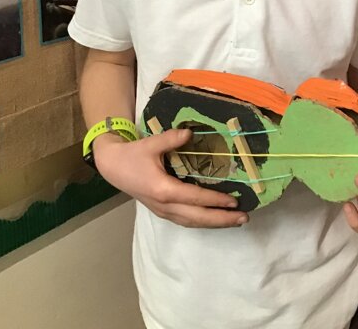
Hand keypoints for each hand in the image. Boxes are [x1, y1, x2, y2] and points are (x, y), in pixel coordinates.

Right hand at [93, 128, 248, 228]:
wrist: (113, 167)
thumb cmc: (133, 155)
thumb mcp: (151, 144)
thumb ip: (171, 138)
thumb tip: (190, 133)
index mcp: (163, 190)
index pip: (195, 198)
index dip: (216, 200)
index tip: (234, 201)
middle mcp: (165, 205)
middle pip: (197, 217)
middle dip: (221, 219)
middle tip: (244, 218)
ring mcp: (163, 211)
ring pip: (192, 222)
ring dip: (214, 223)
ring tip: (235, 221)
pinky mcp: (162, 211)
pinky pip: (186, 220)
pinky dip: (202, 221)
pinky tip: (214, 218)